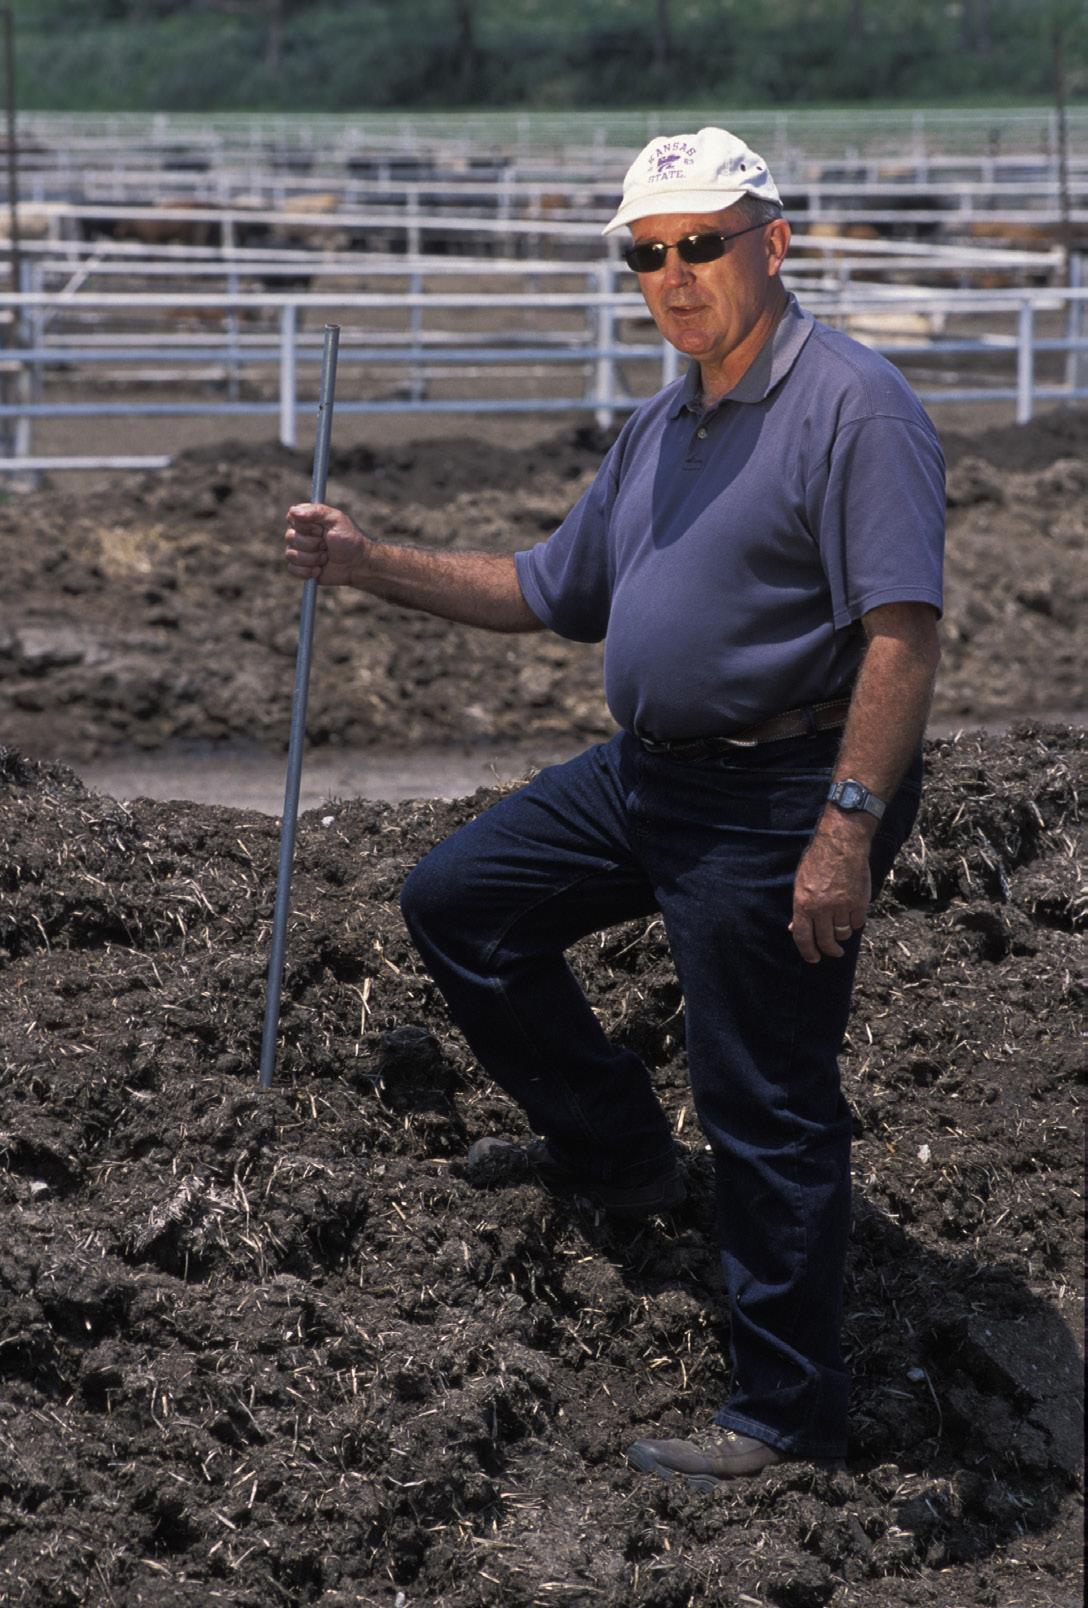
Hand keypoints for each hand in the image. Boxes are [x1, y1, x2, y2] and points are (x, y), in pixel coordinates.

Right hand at [284, 502, 369, 586]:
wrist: (357, 564)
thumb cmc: (349, 539)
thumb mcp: (336, 519)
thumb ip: (316, 512)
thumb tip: (293, 511)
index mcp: (307, 519)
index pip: (291, 518)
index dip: (306, 527)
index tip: (322, 530)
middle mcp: (300, 533)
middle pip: (290, 537)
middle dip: (313, 544)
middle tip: (327, 545)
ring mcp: (299, 551)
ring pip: (291, 554)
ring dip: (313, 558)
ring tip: (326, 557)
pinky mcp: (300, 567)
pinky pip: (292, 569)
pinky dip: (308, 571)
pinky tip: (320, 569)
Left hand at [789, 814, 871, 963]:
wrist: (841, 845)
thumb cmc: (817, 862)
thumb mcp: (801, 884)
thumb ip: (800, 908)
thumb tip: (794, 928)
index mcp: (804, 904)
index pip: (803, 937)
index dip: (808, 952)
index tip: (814, 958)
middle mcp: (822, 909)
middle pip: (825, 941)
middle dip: (829, 950)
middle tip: (833, 952)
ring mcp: (842, 907)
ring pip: (842, 934)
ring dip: (842, 935)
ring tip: (841, 928)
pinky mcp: (859, 903)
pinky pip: (857, 923)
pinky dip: (854, 923)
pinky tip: (852, 915)